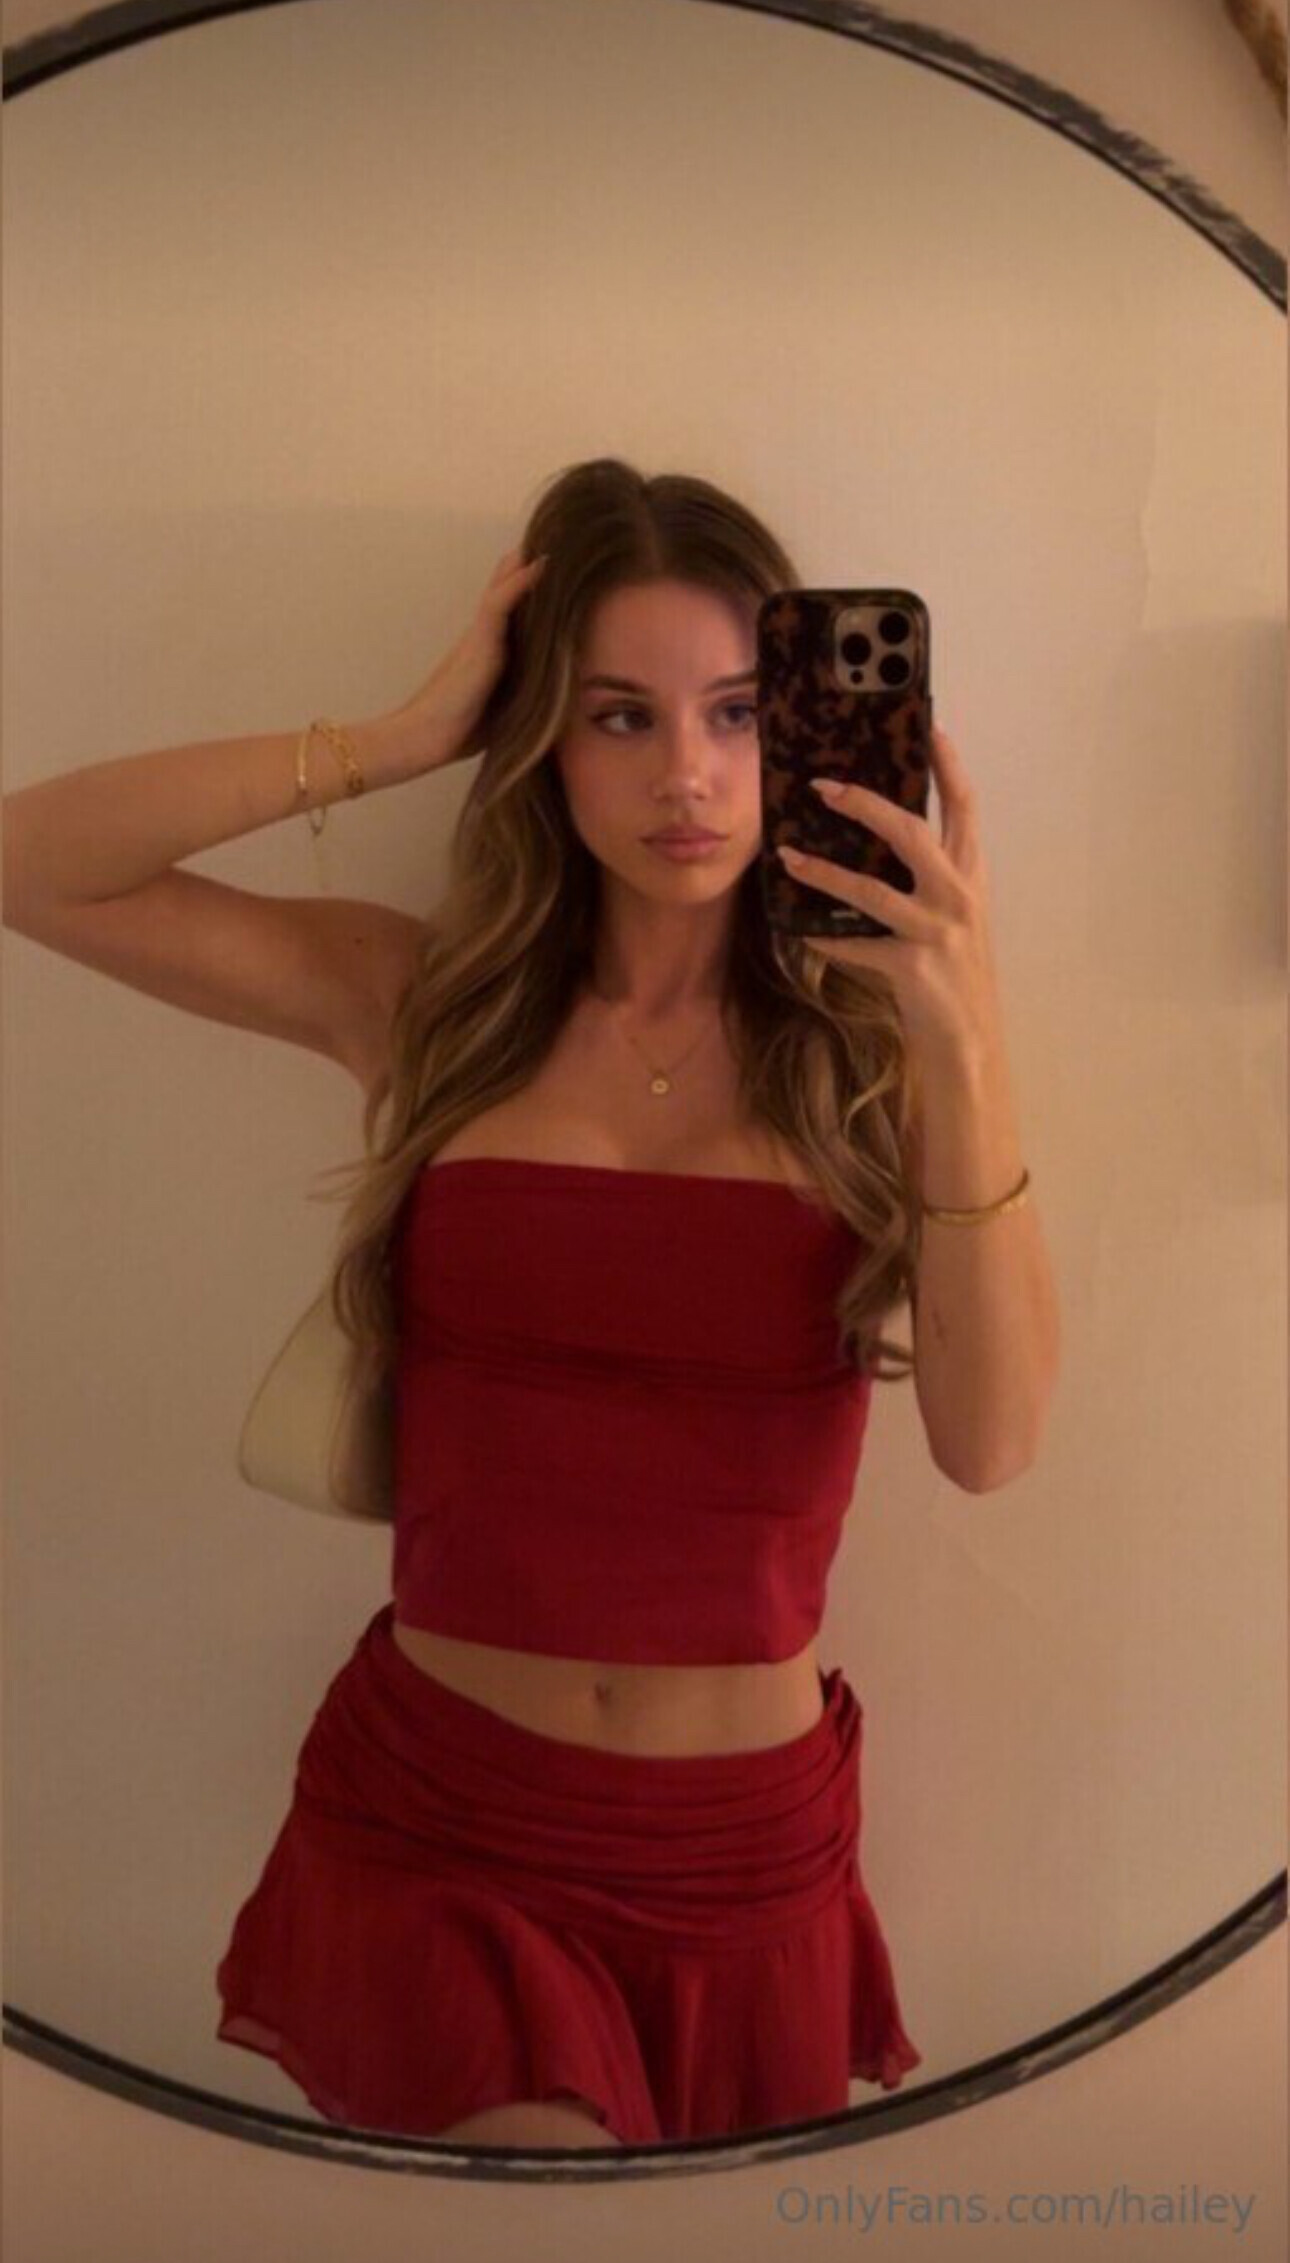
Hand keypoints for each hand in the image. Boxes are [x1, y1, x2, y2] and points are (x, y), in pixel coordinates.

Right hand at [384, 544, 547, 772]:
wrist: (423, 737)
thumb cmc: (457, 731)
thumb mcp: (501, 710)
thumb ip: (521, 697)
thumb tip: (556, 704)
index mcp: (489, 653)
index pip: (512, 616)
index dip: (527, 594)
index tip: (551, 573)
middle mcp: (485, 638)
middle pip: (508, 594)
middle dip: (525, 571)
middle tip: (550, 541)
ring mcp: (480, 636)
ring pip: (506, 590)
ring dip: (526, 566)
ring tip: (549, 537)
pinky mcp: (479, 641)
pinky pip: (501, 602)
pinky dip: (521, 582)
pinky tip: (540, 563)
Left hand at [776, 722, 1005, 1064]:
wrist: (971, 1039)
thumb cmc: (955, 972)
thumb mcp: (954, 916)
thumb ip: (930, 879)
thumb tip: (881, 840)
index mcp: (971, 875)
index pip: (965, 807)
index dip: (948, 766)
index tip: (929, 727)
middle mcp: (959, 895)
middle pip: (911, 832)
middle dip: (865, 804)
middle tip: (822, 786)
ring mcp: (937, 931)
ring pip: (872, 889)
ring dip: (824, 872)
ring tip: (788, 857)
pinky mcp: (912, 967)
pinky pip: (856, 945)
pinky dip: (826, 939)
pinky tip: (801, 934)